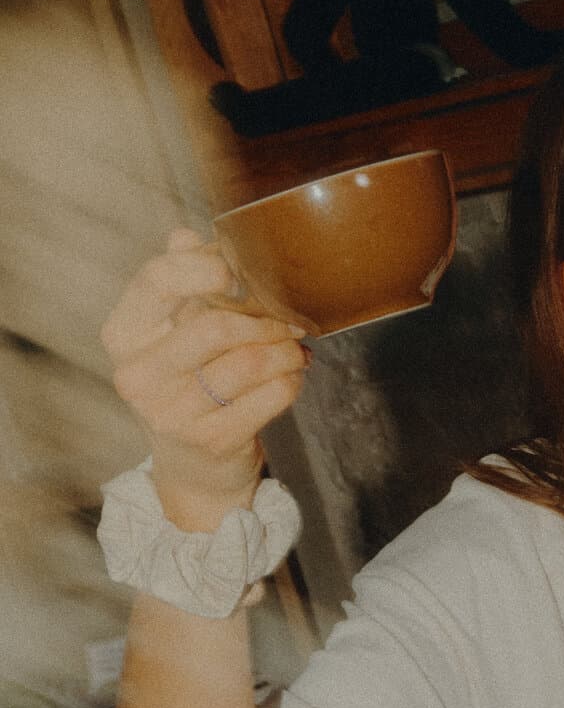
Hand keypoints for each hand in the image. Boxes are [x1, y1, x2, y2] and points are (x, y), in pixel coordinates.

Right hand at [101, 228, 309, 528]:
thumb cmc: (187, 385)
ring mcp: (172, 414)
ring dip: (285, 350)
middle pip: (214, 326)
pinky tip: (293, 374)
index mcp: (123, 336)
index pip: (156, 281)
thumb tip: (186, 238)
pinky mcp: (212, 442)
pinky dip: (292, 379)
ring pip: (248, 363)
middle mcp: (138, 376)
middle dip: (263, 319)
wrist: (194, 470)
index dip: (203, 268)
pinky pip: (271, 396)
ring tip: (296, 348)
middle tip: (289, 320)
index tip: (237, 272)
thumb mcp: (171, 334)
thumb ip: (179, 283)